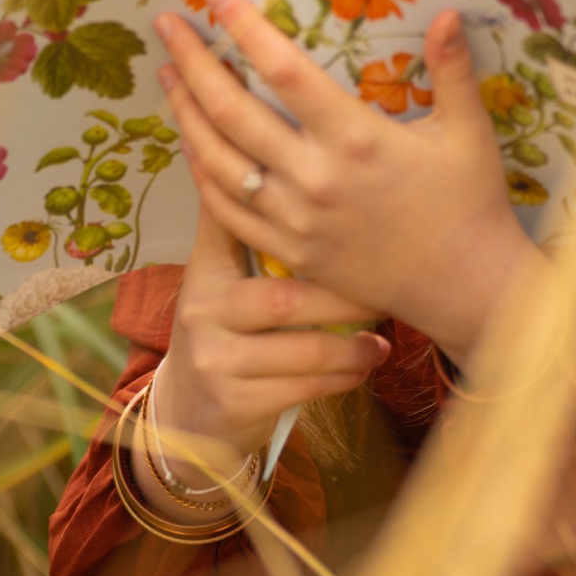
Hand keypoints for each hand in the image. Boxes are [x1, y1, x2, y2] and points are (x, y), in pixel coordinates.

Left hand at [154, 0, 541, 363]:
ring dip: (185, 113)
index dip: (243, 26)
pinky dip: (202, 173)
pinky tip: (190, 144)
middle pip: (232, 111)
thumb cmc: (470, 204)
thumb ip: (453, 70)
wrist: (464, 287)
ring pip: (218, 161)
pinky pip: (227, 212)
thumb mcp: (468, 132)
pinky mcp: (289, 252)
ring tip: (168, 74)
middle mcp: (315, 178)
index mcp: (356, 138)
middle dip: (193, 61)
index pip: (284, 68)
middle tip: (167, 24)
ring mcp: (296, 220)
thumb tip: (450, 11)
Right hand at [155, 203, 391, 483]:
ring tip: (380, 342)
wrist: (189, 411)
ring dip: (353, 347)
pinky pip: (305, 388)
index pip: (235, 225)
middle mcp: (204, 311)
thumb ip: (244, 233)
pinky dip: (342, 379)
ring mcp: (216, 360)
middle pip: (288, 298)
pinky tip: (361, 369)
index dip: (277, 211)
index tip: (335, 209)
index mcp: (207, 271)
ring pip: (305, 348)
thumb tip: (267, 165)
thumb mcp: (220, 281)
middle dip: (345, 299)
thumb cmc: (224, 333)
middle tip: (386, 296)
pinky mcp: (236, 402)